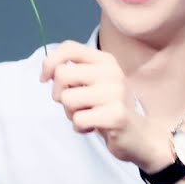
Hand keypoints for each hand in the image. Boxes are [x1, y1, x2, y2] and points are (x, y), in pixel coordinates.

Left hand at [40, 41, 173, 171]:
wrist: (139, 135)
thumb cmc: (109, 107)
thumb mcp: (94, 83)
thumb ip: (74, 73)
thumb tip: (48, 72)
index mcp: (105, 60)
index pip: (69, 48)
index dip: (49, 62)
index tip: (45, 79)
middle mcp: (112, 72)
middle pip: (62, 74)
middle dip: (59, 94)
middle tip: (74, 105)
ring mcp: (116, 93)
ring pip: (67, 99)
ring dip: (71, 113)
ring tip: (88, 116)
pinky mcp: (116, 115)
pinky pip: (78, 120)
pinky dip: (80, 127)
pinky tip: (94, 127)